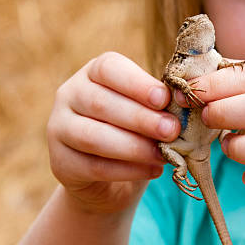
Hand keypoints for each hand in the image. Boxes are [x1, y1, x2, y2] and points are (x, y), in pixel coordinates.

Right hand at [46, 52, 179, 213]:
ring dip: (133, 146)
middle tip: (172, 130)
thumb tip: (186, 103)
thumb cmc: (136, 129)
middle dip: (141, 118)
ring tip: (164, 154)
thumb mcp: (147, 109)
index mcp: (93, 72)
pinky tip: (153, 170)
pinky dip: (127, 171)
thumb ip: (160, 103)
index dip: (136, 83)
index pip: (108, 68)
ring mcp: (58, 128)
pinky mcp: (60, 162)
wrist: (109, 175)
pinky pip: (93, 167)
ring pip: (93, 136)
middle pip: (101, 103)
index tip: (164, 99)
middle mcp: (69, 94)